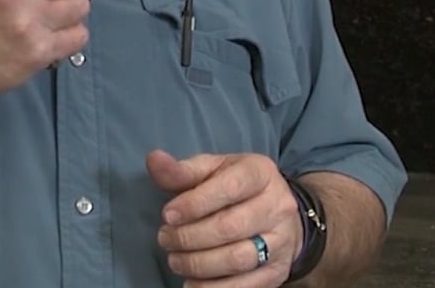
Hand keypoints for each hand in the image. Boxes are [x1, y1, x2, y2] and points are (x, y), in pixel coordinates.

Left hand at [148, 149, 303, 286]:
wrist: (280, 214)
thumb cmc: (237, 188)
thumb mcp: (213, 170)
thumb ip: (182, 170)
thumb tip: (154, 160)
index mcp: (260, 173)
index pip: (229, 187)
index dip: (194, 203)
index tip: (167, 215)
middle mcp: (277, 206)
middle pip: (230, 227)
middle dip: (189, 237)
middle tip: (165, 238)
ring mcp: (280, 242)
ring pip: (237, 259)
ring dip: (198, 264)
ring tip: (175, 260)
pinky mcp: (276, 272)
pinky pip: (244, 286)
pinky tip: (191, 283)